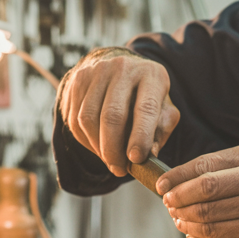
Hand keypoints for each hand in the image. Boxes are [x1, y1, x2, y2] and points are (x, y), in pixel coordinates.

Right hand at [59, 48, 179, 177]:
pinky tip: (98, 146)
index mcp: (151, 75)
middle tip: (120, 169)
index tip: (135, 159)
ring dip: (98, 148)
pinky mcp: (77, 80)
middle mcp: (123, 68)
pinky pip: (74, 118)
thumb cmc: (147, 97)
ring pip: (88, 119)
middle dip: (114, 149)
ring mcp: (97, 72)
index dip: (140, 136)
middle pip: (112, 115)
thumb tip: (149, 155)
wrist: (121, 69)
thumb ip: (161, 132)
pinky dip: (85, 140)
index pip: (145, 108)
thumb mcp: (164, 110)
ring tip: (110, 160)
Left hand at [160, 145, 238, 237]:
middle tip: (168, 204)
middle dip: (177, 205)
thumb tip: (181, 174)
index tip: (162, 187)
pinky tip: (193, 237)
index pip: (206, 178)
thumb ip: (223, 161)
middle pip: (203, 205)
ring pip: (207, 228)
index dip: (178, 182)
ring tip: (178, 219)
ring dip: (184, 224)